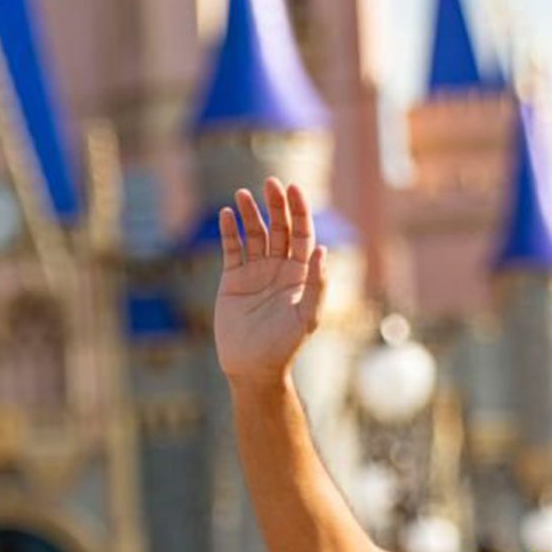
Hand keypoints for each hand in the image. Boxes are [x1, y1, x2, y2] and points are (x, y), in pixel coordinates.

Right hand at [214, 178, 327, 384]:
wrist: (253, 368)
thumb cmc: (285, 346)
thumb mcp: (307, 317)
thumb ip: (317, 285)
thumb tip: (323, 250)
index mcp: (301, 275)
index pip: (303, 235)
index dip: (299, 212)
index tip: (294, 190)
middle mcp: (280, 269)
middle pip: (280, 228)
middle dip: (276, 206)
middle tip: (270, 183)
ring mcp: (256, 272)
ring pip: (254, 235)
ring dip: (250, 214)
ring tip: (243, 194)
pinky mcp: (233, 280)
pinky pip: (231, 249)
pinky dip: (229, 231)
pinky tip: (228, 214)